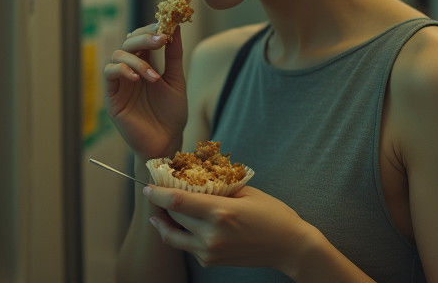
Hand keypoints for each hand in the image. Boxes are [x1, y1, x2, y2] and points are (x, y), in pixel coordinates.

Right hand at [103, 24, 187, 159]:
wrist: (166, 142)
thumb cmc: (172, 115)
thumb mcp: (176, 80)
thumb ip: (174, 55)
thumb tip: (177, 27)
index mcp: (145, 65)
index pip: (142, 38)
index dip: (151, 29)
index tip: (166, 25)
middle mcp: (130, 71)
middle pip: (128, 42)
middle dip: (144, 37)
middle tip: (160, 40)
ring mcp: (120, 83)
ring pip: (117, 55)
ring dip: (137, 60)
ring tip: (153, 77)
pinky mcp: (111, 96)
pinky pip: (109, 74)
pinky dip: (122, 70)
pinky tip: (137, 78)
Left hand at [143, 185, 317, 274]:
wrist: (289, 247)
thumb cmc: (272, 214)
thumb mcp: (247, 192)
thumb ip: (218, 185)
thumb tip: (194, 175)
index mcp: (221, 212)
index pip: (177, 202)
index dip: (157, 193)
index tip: (148, 186)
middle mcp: (211, 235)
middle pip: (173, 217)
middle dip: (161, 204)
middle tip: (156, 191)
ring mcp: (209, 251)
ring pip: (173, 236)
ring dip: (164, 222)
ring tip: (159, 212)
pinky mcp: (210, 261)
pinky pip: (186, 245)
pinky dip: (181, 233)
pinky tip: (183, 223)